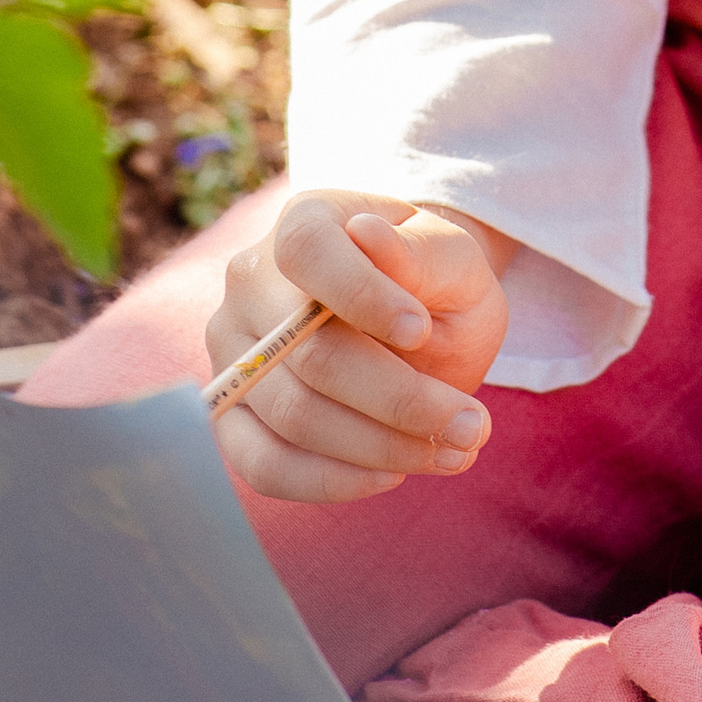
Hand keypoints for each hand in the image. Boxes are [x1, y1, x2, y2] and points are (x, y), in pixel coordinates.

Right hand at [206, 187, 517, 505]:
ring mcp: (233, 353)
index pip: (308, 251)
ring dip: (380, 447)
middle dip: (400, 400)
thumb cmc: (431, 283)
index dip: (363, 295)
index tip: (422, 329)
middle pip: (310, 354)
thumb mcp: (452, 258)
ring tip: (452, 450)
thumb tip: (367, 237)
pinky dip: (330, 481)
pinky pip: (262, 464)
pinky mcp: (231, 416)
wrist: (411, 318)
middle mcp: (250, 284)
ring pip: (293, 416)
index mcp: (304, 221)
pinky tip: (390, 473)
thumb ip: (420, 250)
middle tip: (471, 426)